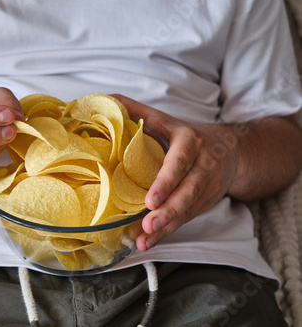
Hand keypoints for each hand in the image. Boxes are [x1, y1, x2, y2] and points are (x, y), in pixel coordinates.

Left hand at [111, 94, 239, 250]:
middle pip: (187, 193)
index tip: (150, 200)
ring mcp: (206, 188)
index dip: (166, 182)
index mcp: (191, 143)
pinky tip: (148, 241)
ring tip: (144, 239)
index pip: (179, 163)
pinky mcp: (203, 204)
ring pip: (186, 211)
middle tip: (147, 225)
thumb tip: (108, 99)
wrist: (234, 152)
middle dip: (168, 211)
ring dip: (166, 228)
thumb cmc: (190, 136)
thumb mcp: (168, 120)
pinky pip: (185, 220)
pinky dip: (167, 232)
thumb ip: (138, 111)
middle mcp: (203, 167)